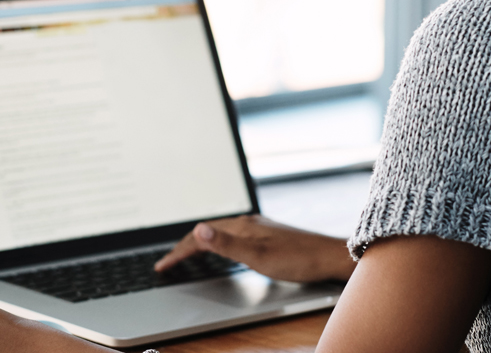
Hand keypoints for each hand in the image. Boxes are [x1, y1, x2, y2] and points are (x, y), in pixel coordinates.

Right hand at [153, 215, 354, 282]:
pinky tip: (222, 252)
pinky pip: (231, 237)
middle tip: (167, 262)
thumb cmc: (297, 259)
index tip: (162, 267)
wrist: (328, 257)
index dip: (178, 252)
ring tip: (186, 256)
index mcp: (241, 226)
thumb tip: (198, 230)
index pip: (200, 237)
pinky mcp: (266, 235)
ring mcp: (258, 228)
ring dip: (199, 245)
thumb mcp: (258, 256)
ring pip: (219, 234)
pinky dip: (216, 245)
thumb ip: (226, 245)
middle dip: (184, 247)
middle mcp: (248, 223)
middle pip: (207, 233)